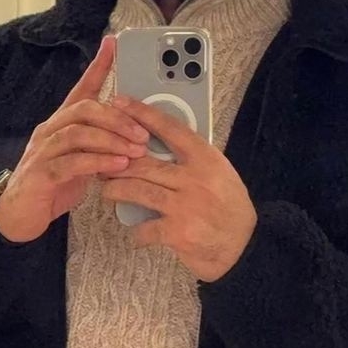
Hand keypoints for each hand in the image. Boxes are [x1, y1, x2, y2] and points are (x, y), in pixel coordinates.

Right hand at [0, 37, 149, 241]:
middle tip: (143, 133)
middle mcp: (50, 130)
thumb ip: (100, 145)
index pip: (81, 88)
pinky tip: (118, 166)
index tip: (113, 44)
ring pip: (79, 133)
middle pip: (84, 109)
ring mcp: (42, 151)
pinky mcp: (41, 174)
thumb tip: (134, 136)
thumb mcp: (81, 160)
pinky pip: (72, 163)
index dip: (98, 66)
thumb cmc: (53, 186)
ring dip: (111, 140)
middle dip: (118, 118)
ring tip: (136, 150)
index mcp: (61, 123)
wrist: (17, 216)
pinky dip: (98, 163)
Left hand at [100, 97, 256, 281]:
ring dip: (115, 190)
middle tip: (102, 160)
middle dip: (117, 161)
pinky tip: (134, 232)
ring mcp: (185, 206)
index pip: (170, 128)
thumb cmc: (229, 206)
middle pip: (144, 162)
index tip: (120, 102)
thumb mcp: (218, 172)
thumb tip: (156, 141)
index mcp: (206, 158)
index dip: (142, 114)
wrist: (245, 245)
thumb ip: (191, 158)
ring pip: (136, 190)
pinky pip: (144, 228)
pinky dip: (135, 231)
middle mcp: (195, 179)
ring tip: (108, 190)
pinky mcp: (178, 232)